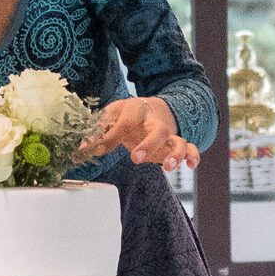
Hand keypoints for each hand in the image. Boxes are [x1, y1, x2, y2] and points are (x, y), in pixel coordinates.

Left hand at [81, 97, 197, 171]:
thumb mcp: (110, 117)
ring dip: (175, 154)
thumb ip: (97, 132)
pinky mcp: (175, 145)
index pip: (124, 123)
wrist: (151, 108)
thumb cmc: (127, 115)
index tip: (95, 150)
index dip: (110, 137)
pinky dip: (193, 156)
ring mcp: (168, 134)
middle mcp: (155, 121)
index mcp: (135, 110)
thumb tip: (81, 149)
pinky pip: (191, 148)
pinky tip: (191, 166)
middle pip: (158, 130)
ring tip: (168, 167)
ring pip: (178, 140)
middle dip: (148, 144)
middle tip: (135, 158)